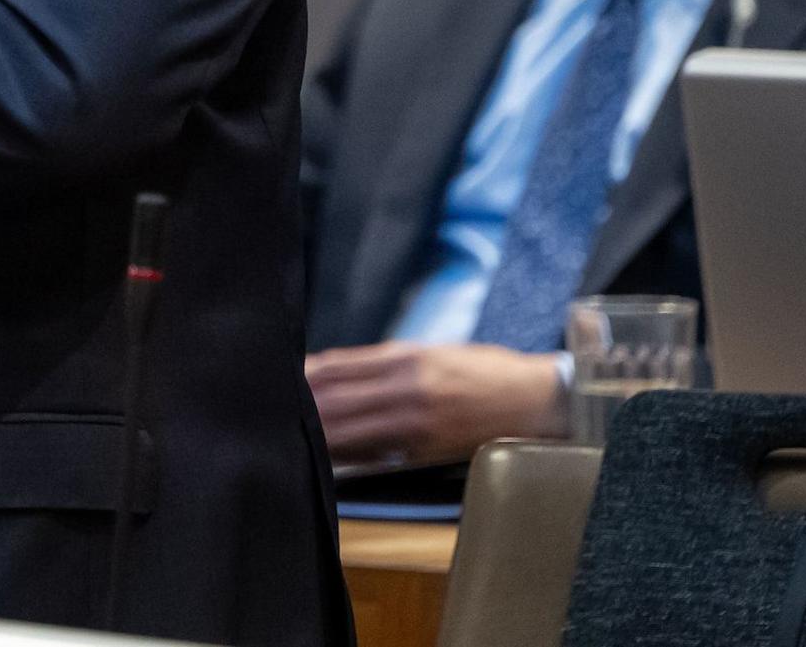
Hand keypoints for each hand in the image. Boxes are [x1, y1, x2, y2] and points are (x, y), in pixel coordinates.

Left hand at [305, 341, 567, 465]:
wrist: (537, 401)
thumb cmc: (486, 373)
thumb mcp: (436, 353)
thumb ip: (388, 362)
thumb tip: (341, 371)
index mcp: (406, 356)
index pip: (338, 365)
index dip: (305, 374)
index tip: (279, 377)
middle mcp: (405, 385)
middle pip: (335, 395)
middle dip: (301, 403)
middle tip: (268, 408)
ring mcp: (415, 419)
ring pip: (349, 426)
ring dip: (317, 430)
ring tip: (289, 432)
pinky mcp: (427, 448)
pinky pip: (376, 450)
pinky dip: (349, 451)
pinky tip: (329, 453)